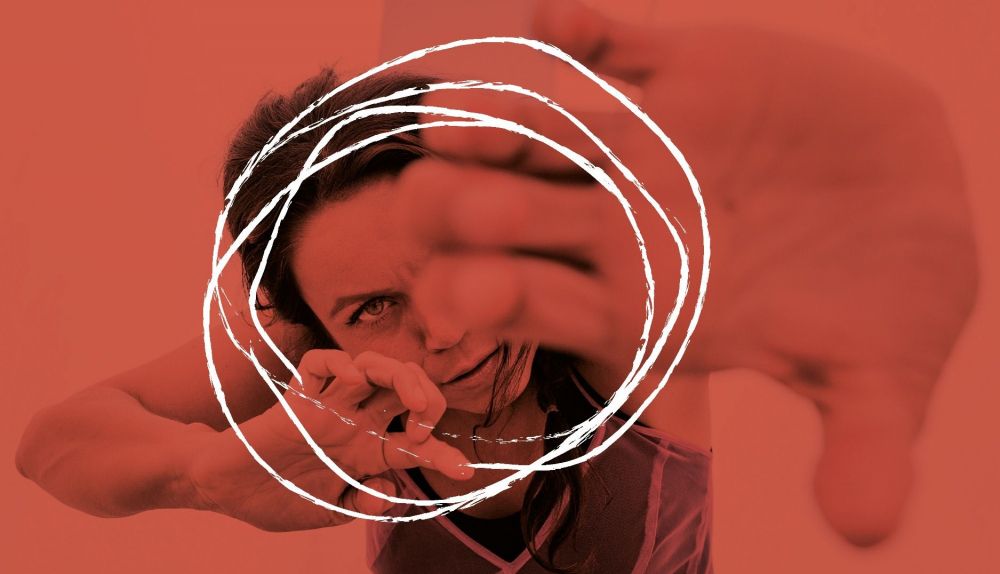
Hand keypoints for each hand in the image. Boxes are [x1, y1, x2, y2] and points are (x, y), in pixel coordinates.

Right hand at [188, 349, 467, 530]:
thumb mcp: (328, 511)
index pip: (414, 445)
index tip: (466, 470)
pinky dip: (341, 363)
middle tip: (427, 419)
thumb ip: (361, 503)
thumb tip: (395, 494)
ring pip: (374, 367)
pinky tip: (355, 379)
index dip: (442, 455)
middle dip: (429, 397)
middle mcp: (354, 423)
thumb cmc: (275, 499)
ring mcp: (328, 407)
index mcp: (366, 451)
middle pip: (404, 391)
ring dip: (399, 375)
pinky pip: (322, 362)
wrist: (224, 492)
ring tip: (411, 400)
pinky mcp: (298, 397)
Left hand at [392, 0, 977, 545]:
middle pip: (507, 216)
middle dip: (469, 211)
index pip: (540, 305)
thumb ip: (861, 440)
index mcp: (643, 303)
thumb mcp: (879, 371)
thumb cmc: (888, 297)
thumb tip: (868, 533)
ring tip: (455, 122)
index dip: (491, 303)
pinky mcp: (684, 72)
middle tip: (441, 205)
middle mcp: (620, 224)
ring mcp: (643, 144)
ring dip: (495, 122)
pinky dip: (583, 32)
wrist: (917, 197)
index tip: (459, 300)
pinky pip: (615, 45)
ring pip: (539, 128)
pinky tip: (558, 22)